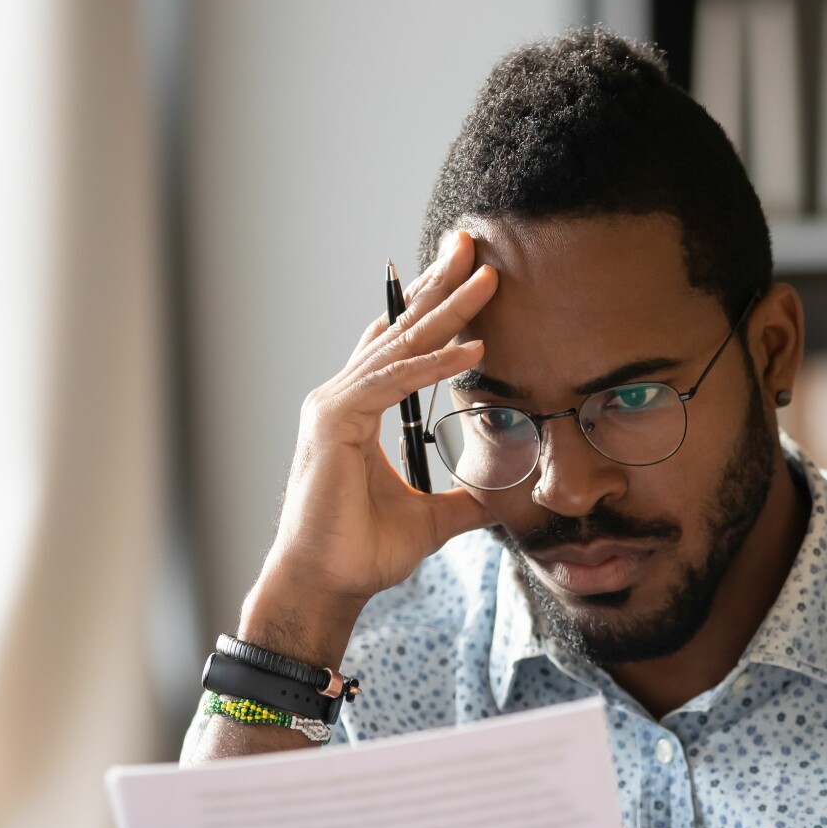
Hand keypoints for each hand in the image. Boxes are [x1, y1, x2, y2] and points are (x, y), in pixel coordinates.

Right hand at [239, 230, 498, 659]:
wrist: (326, 584)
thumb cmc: (361, 552)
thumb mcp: (431, 520)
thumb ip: (463, 500)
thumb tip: (500, 497)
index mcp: (358, 409)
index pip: (403, 347)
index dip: (435, 309)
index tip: (468, 275)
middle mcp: (342, 397)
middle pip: (401, 330)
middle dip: (439, 285)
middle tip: (472, 243)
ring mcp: (333, 405)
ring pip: (402, 347)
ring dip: (447, 312)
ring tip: (487, 280)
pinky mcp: (336, 422)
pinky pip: (395, 383)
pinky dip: (434, 365)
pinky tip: (473, 350)